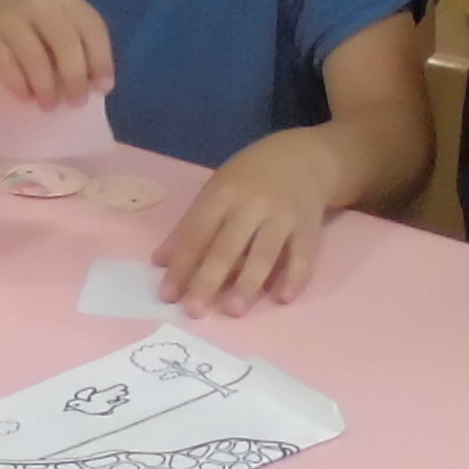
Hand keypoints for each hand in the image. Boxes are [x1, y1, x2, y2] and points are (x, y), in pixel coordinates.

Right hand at [0, 0, 113, 108]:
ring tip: (50, 105)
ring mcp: (11, 20)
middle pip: (65, 41)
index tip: (103, 87)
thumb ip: (77, 48)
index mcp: (66, 2)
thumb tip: (94, 86)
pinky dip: (20, 86)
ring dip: (46, 86)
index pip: (92, 26)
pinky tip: (27, 97)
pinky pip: (7, 66)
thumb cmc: (31, 30)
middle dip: (75, 76)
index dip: (101, 58)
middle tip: (77, 101)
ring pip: (35, 56)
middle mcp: (40, 5)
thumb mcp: (57, 27)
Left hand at [158, 135, 333, 315]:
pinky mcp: (308, 227)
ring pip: (264, 253)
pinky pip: (302, 255)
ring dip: (248, 283)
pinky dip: (294, 277)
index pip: (197, 234)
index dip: (182, 265)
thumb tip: (160, 262)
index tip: (168, 296)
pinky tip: (282, 298)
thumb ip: (189, 225)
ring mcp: (282, 217)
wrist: (301, 157)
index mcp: (223, 195)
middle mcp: (251, 206)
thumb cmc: (248, 179)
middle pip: (227, 247)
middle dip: (209, 279)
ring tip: (233, 311)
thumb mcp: (215, 191)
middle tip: (194, 311)